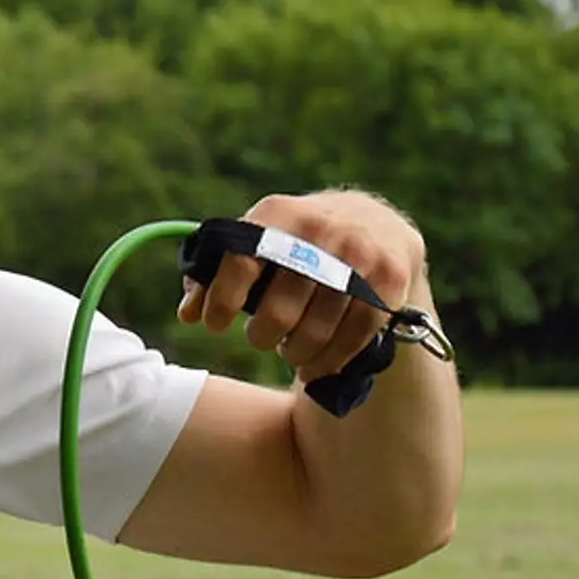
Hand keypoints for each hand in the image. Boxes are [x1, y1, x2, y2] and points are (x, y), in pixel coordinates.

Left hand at [179, 190, 426, 383]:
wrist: (378, 223)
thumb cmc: (298, 240)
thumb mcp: (261, 239)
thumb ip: (219, 271)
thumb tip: (188, 314)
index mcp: (278, 214)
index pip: (239, 263)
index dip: (220, 301)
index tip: (213, 326)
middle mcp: (320, 230)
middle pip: (279, 310)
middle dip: (262, 336)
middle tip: (262, 338)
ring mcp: (359, 254)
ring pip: (316, 331)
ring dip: (295, 353)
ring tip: (289, 352)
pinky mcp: (391, 279)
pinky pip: (354, 336)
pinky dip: (330, 359)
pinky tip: (316, 365)